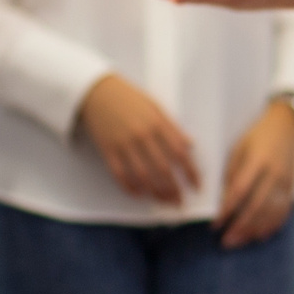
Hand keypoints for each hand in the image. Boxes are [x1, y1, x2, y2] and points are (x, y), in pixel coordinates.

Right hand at [77, 74, 200, 205]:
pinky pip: (120, 174)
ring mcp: (123, 144)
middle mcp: (142, 135)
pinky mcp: (107, 150)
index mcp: (157, 123)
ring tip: (164, 202)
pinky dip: (130, 187)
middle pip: (163, 169)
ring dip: (155, 192)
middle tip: (180, 202)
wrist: (96, 90)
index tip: (196, 185)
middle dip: (174, 189)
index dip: (190, 172)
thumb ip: (173, 127)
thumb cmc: (129, 98)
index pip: (180, 153)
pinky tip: (139, 194)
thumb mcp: (155, 107)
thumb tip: (190, 145)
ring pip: (143, 176)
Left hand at [217, 100, 293, 247]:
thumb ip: (232, 173)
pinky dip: (272, 226)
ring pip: (270, 213)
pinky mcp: (292, 187)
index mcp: (257, 161)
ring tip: (240, 241)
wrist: (287, 125)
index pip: (240, 191)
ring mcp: (285, 182)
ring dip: (254, 230)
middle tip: (226, 241)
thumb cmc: (257, 136)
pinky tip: (261, 235)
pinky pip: (283, 211)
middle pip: (256, 206)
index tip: (216, 225)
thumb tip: (224, 200)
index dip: (227, 210)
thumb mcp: (239, 148)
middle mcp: (274, 174)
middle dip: (240, 227)